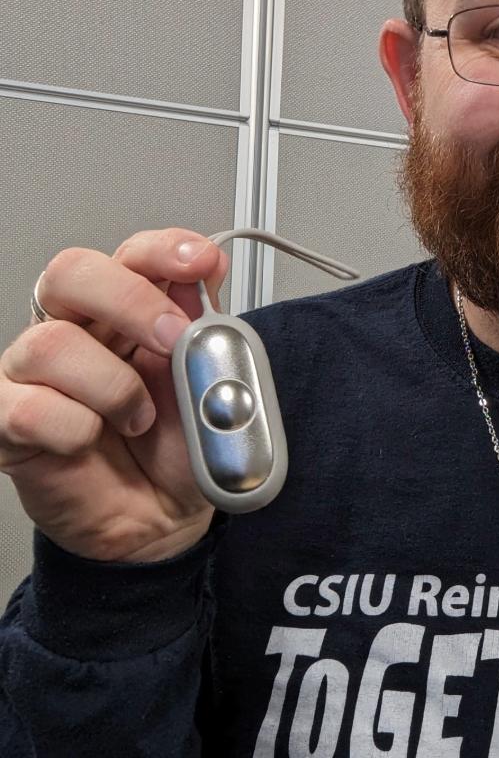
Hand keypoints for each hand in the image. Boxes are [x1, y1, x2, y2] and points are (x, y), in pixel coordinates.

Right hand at [0, 229, 228, 562]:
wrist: (162, 518)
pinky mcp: (8, 423)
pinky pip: (25, 408)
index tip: (202, 263)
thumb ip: (207, 332)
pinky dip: (74, 427)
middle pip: (72, 272)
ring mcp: (35, 374)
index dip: (164, 249)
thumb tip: (206, 281)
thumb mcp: (210, 385)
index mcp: (129, 311)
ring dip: (114, 385)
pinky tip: (92, 439)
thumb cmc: (179, 448)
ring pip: (50, 343)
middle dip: (130, 299)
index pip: (133, 254)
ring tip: (140, 418)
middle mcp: (78, 330)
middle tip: (172, 337)